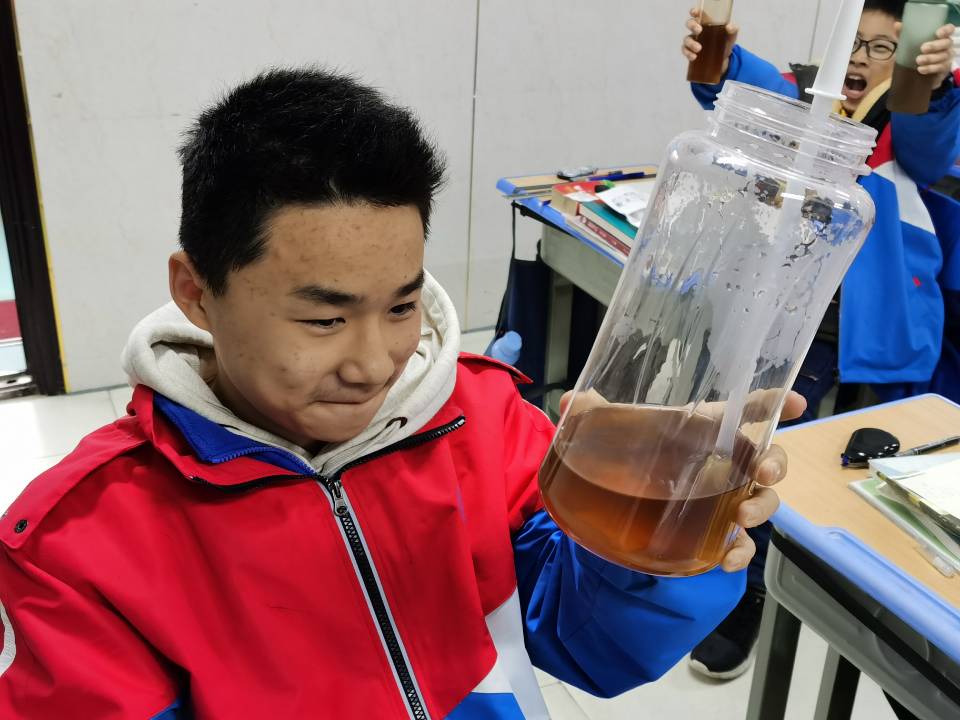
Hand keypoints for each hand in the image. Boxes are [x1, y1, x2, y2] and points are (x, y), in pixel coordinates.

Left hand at [558, 388, 807, 573]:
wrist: (612, 507)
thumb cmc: (626, 457)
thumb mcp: (608, 434)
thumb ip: (592, 416)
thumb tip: (570, 400)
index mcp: (704, 430)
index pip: (746, 409)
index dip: (775, 402)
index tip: (796, 402)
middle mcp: (722, 463)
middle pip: (767, 456)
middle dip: (776, 462)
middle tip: (762, 472)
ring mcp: (722, 500)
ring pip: (763, 500)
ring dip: (762, 507)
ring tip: (742, 517)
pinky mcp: (713, 534)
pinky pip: (740, 544)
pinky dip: (741, 552)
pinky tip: (727, 559)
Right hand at [682, 6, 738, 76]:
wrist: (724, 59)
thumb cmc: (725, 43)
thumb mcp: (731, 36)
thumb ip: (733, 29)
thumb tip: (729, 27)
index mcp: (706, 22)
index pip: (698, 14)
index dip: (694, 12)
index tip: (695, 13)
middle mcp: (697, 30)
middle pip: (690, 24)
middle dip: (692, 26)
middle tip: (699, 30)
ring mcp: (693, 40)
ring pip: (686, 39)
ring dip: (691, 43)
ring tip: (699, 49)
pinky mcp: (690, 51)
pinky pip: (685, 50)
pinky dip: (688, 53)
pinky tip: (694, 57)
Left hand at [906, 22, 955, 88]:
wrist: (917, 70)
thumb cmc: (916, 51)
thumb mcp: (909, 42)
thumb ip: (904, 33)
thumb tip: (897, 25)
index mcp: (941, 35)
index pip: (949, 29)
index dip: (946, 30)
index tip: (937, 33)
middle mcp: (946, 44)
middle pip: (947, 43)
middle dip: (935, 46)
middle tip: (922, 48)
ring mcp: (947, 56)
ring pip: (943, 56)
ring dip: (931, 58)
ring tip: (918, 60)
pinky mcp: (944, 68)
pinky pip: (940, 68)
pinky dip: (930, 68)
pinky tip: (921, 69)